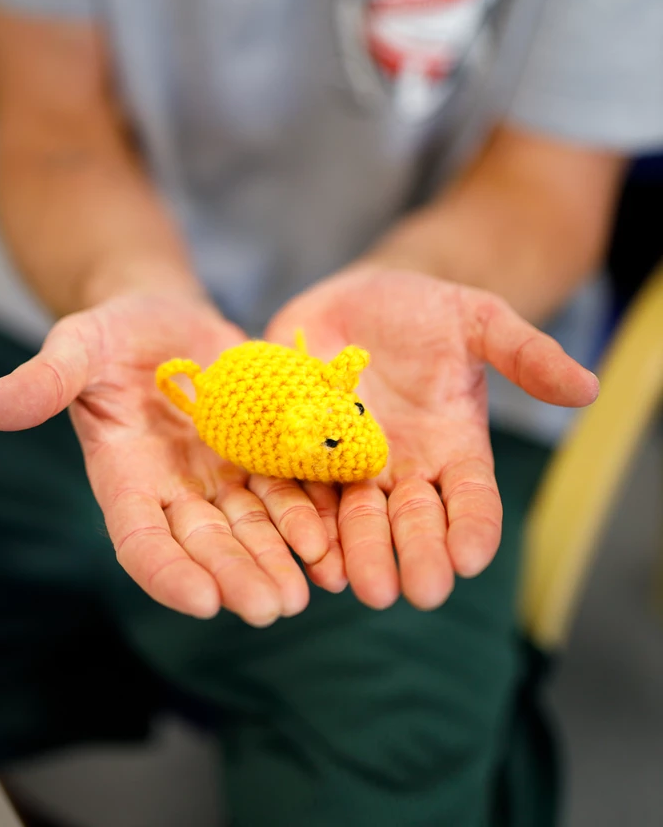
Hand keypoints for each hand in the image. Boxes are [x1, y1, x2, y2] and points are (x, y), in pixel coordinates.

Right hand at [0, 292, 331, 625]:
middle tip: (272, 608)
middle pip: (206, 545)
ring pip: (253, 529)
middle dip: (238, 576)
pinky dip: (310, 516)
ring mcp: (221, 476)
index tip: (202, 601)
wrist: (165, 315)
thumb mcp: (76, 346)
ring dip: (279, 560)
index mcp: (124, 478)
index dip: (168, 573)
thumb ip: (42, 380)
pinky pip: (288, 491)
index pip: (141, 540)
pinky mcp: (262, 453)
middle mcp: (174, 490)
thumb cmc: (112, 333)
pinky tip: (335, 540)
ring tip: (310, 590)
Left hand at [267, 266, 598, 611]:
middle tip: (420, 590)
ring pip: (357, 519)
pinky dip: (305, 522)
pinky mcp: (300, 449)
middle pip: (413, 522)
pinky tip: (308, 550)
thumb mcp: (479, 321)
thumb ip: (526, 354)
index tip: (472, 557)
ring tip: (361, 585)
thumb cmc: (427, 312)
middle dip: (418, 556)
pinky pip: (302, 491)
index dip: (474, 529)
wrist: (358, 297)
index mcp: (454, 449)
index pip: (473, 500)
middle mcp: (404, 468)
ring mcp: (350, 464)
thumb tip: (588, 386)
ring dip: (360, 553)